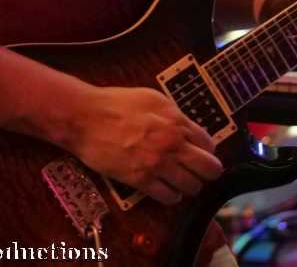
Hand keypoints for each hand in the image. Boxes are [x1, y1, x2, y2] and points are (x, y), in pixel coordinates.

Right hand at [69, 85, 222, 204]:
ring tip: (180, 181)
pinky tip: (165, 188)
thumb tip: (187, 128)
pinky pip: (169, 198)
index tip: (201, 153)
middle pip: (209, 169)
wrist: (87, 118)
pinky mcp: (141, 180)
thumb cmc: (116, 104)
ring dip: (189, 185)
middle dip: (207, 171)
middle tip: (198, 172)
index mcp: (176, 121)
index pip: (209, 144)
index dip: (207, 150)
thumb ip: (174, 115)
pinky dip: (171, 196)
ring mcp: (158, 164)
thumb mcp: (152, 99)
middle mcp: (172, 144)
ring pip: (192, 187)